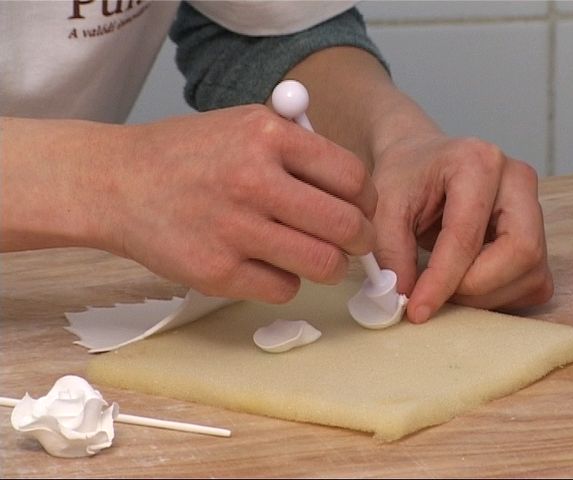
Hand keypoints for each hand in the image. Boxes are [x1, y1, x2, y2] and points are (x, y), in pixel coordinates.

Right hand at [104, 105, 377, 301]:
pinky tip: (268, 265)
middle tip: (353, 242)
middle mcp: (253, 181)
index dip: (366, 199)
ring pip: (323, 265)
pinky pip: (283, 289)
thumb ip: (299, 148)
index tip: (362, 209)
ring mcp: (233, 230)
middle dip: (360, 239)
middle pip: (347, 226)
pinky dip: (285, 281)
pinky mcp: (216, 272)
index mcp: (267, 136)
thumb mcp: (243, 125)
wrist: (117, 182)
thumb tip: (357, 189)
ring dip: (329, 265)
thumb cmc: (186, 155)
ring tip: (314, 255)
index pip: (352, 177)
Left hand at [372, 135, 552, 322]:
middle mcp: (517, 181)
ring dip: (485, 296)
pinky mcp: (538, 236)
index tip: (417, 310)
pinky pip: (534, 283)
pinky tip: (466, 285)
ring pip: (531, 273)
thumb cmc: (406, 178)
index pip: (467, 235)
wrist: (422, 163)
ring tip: (445, 287)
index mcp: (478, 163)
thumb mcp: (384, 206)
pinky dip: (500, 296)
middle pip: (521, 252)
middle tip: (436, 295)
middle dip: (475, 287)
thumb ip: (391, 250)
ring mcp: (535, 208)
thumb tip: (402, 297)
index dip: (442, 280)